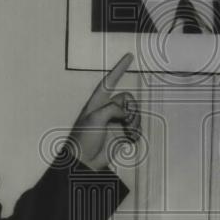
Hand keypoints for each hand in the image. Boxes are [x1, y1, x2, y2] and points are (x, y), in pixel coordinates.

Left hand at [68, 52, 139, 170]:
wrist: (84, 163)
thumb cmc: (83, 139)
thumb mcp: (95, 118)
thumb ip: (112, 108)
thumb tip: (125, 113)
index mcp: (97, 102)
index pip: (109, 81)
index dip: (119, 68)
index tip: (129, 56)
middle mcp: (107, 110)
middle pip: (128, 99)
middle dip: (132, 109)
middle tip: (127, 121)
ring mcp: (115, 122)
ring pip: (134, 114)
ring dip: (135, 122)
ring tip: (129, 133)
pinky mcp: (121, 135)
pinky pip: (136, 128)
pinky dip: (136, 133)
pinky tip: (130, 140)